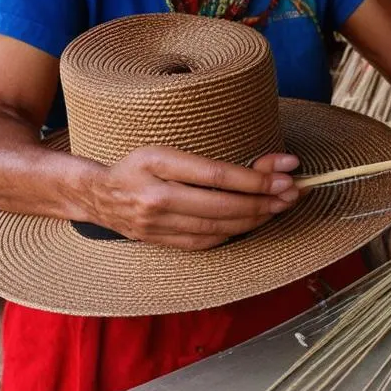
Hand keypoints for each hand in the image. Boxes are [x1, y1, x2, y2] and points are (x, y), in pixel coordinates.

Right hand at [90, 147, 298, 248]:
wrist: (97, 194)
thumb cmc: (138, 164)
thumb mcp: (167, 148)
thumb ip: (212, 160)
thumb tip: (269, 164)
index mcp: (156, 163)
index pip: (217, 175)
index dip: (256, 178)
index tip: (285, 174)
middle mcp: (155, 196)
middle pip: (222, 205)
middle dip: (264, 201)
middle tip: (292, 193)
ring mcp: (156, 224)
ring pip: (217, 227)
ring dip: (255, 219)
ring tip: (279, 207)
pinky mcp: (160, 241)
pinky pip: (205, 241)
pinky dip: (232, 233)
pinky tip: (251, 223)